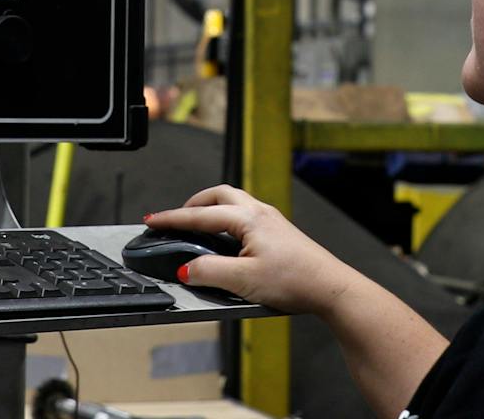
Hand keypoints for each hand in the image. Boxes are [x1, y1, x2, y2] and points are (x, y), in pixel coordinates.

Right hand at [144, 184, 363, 315]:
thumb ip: (210, 273)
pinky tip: (227, 237)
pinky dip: (228, 218)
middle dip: (194, 202)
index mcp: (248, 219)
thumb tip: (186, 269)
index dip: (173, 218)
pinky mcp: (279, 232)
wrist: (330, 287)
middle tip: (177, 217)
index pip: (201, 215)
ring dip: (212, 208)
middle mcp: (260, 213)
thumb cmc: (295, 281)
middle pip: (219, 195)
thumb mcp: (244, 281)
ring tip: (198, 224)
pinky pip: (246, 213)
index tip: (153, 220)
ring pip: (235, 202)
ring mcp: (272, 220)